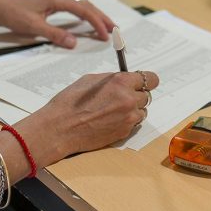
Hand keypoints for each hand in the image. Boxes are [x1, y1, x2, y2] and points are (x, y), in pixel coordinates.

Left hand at [0, 0, 114, 47]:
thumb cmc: (12, 14)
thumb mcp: (33, 27)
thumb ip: (55, 34)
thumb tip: (74, 42)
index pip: (83, 10)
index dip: (97, 22)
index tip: (106, 34)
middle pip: (86, 5)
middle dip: (101, 17)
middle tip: (115, 30)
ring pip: (81, 5)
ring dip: (94, 15)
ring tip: (105, 25)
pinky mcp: (50, 2)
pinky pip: (73, 7)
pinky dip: (84, 14)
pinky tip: (86, 20)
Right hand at [18, 70, 159, 164]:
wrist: (60, 129)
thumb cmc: (70, 103)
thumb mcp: (90, 79)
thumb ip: (112, 78)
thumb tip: (124, 78)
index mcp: (121, 82)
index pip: (151, 78)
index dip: (146, 80)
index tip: (144, 82)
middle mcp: (128, 100)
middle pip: (146, 95)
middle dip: (136, 95)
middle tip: (121, 97)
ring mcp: (128, 118)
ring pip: (141, 111)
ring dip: (132, 109)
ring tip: (113, 110)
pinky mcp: (124, 133)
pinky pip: (133, 124)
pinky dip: (125, 121)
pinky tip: (109, 120)